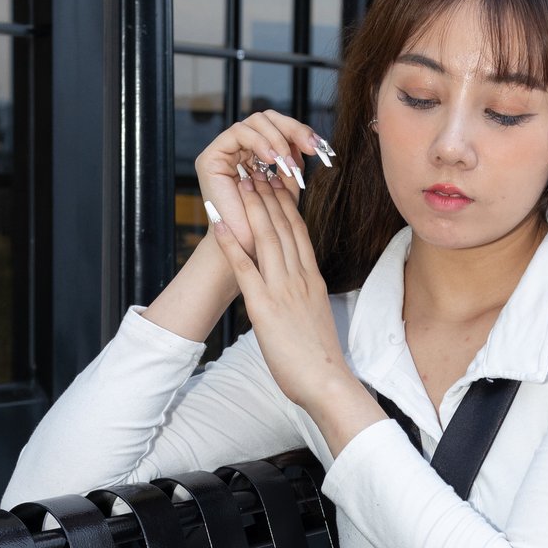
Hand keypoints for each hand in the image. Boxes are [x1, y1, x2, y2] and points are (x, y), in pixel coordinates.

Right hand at [195, 111, 331, 257]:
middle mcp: (240, 149)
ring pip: (256, 121)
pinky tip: (272, 160)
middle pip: (268, 119)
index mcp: (257, 155)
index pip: (280, 130)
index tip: (321, 148)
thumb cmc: (266, 227)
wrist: (246, 250)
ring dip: (278, 139)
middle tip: (310, 147)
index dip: (301, 133)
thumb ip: (294, 166)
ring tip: (287, 163)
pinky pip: (238, 133)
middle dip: (293, 129)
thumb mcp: (287, 192)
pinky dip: (259, 142)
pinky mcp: (212, 157)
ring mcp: (225, 151)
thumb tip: (307, 143)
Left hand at [205, 167, 355, 413]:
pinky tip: (220, 223)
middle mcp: (299, 278)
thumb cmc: (321, 358)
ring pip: (266, 237)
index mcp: (313, 280)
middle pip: (284, 227)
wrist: (326, 381)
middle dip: (269, 194)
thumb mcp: (317, 318)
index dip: (287, 205)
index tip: (279, 183)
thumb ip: (306, 298)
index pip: (300, 233)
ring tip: (241, 180)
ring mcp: (282, 289)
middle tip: (258, 166)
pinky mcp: (264, 306)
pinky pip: (245, 267)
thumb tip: (298, 291)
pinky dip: (231, 242)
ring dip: (252, 206)